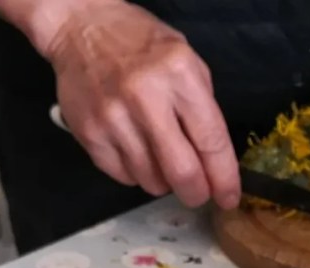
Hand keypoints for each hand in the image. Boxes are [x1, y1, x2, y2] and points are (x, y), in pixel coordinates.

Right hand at [42, 0, 239, 208]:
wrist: (81, 27)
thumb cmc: (140, 45)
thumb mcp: (186, 61)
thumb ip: (202, 109)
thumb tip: (214, 164)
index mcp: (179, 75)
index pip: (211, 142)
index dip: (223, 178)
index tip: (228, 198)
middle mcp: (146, 97)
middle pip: (182, 173)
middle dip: (195, 193)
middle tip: (197, 194)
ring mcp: (114, 118)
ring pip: (152, 181)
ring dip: (163, 182)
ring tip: (160, 159)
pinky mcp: (90, 134)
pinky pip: (124, 177)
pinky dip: (136, 174)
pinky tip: (135, 151)